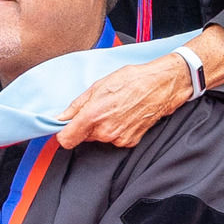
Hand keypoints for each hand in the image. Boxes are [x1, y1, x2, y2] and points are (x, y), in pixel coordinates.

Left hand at [56, 55, 193, 150]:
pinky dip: (115, 129)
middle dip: (86, 125)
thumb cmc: (133, 81)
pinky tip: (124, 115)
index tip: (65, 127)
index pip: (66, 140)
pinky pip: (113, 139)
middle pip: (83, 137)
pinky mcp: (130, 142)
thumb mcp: (99, 86)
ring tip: (114, 109)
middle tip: (98, 108)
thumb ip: (77, 105)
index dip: (63, 134)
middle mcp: (105, 132)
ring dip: (102, 127)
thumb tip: (62, 117)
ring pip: (99, 138)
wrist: (161, 86)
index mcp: (93, 116)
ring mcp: (118, 139)